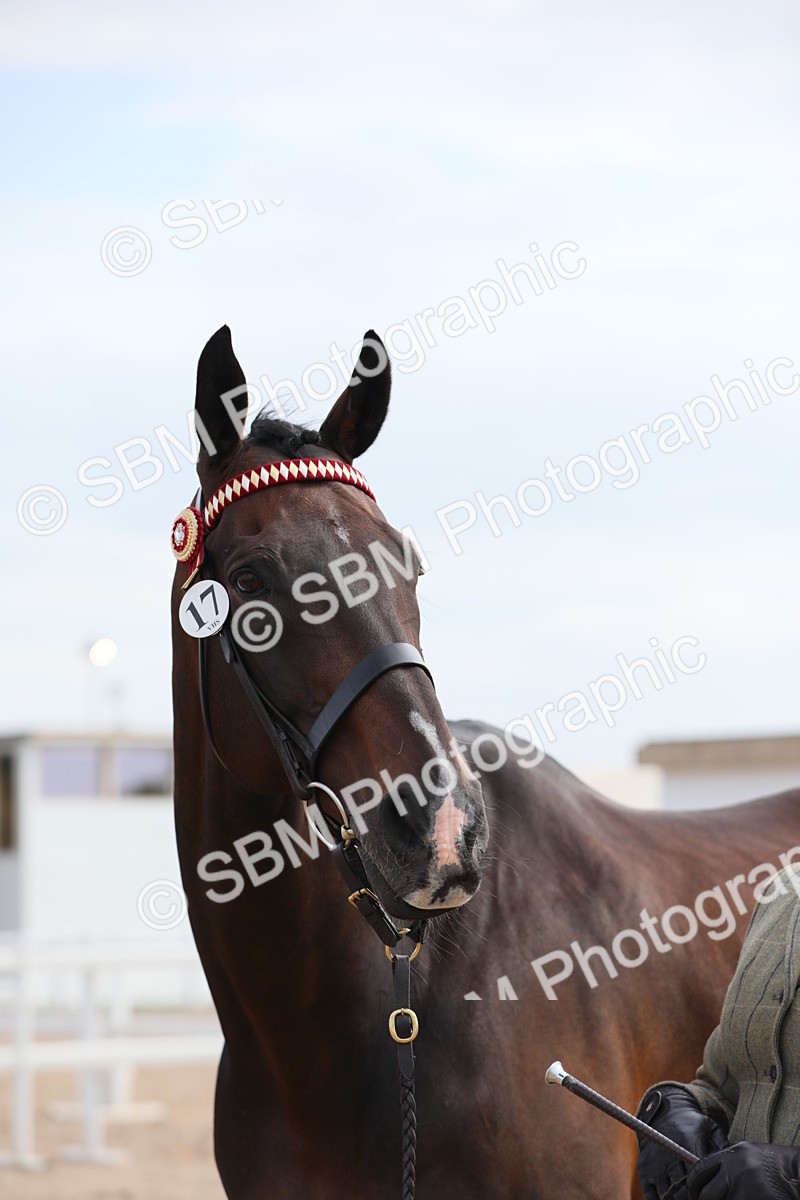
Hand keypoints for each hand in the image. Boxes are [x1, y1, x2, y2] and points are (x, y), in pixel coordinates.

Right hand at [637, 1085, 728, 1199]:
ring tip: (687, 1199)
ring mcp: (655, 1166)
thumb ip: (722, 1144)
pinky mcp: (644, 1171)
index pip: (696, 1176)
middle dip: (692, 1199)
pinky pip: (651, 1196)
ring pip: (667, 1196)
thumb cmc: (692, 1123)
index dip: (704, 1190)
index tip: (710, 1193)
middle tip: (701, 1199)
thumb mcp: (709, 1126)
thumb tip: (735, 1164)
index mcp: (686, 1146)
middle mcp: (669, 1157)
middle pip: (681, 1191)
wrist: (663, 1113)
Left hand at [680, 1141, 799, 1199]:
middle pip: (707, 1194)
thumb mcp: (748, 1157)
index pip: (699, 1171)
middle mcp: (737, 1168)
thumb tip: (703, 1185)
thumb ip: (726, 1167)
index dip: (694, 1187)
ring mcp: (748, 1187)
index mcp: (733, 1154)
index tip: (694, 1196)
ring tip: (741, 1198)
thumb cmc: (775, 1168)